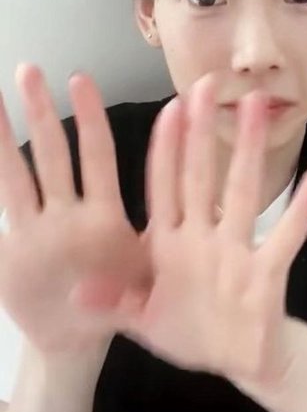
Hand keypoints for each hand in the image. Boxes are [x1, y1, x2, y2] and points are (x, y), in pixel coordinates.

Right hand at [0, 63, 153, 355]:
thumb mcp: (145, 281)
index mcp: (103, 216)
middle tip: (29, 69)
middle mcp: (66, 214)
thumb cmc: (122, 302)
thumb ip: (159, 244)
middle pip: (52, 155)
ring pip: (16, 177)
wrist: (78, 342)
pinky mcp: (7, 253)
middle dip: (41, 113)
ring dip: (3, 139)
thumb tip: (183, 208)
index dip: (90, 118)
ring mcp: (35, 231)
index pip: (97, 156)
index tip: (81, 79)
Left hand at [107, 73, 306, 394]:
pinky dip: (304, 205)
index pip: (164, 185)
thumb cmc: (187, 330)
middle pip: (201, 175)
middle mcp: (202, 236)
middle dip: (202, 132)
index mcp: (169, 243)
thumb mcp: (142, 320)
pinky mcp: (267, 272)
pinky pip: (289, 235)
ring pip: (242, 191)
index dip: (165, 148)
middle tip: (207, 83)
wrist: (235, 361)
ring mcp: (236, 250)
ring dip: (249, 149)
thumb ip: (115, 304)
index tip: (168, 108)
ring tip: (258, 106)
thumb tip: (77, 294)